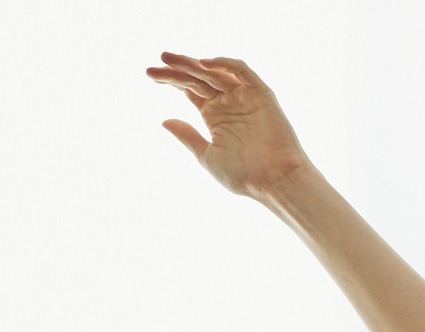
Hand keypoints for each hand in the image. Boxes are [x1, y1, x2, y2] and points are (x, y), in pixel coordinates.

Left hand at [145, 52, 311, 198]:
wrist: (274, 180)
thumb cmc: (243, 174)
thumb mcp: (207, 155)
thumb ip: (188, 136)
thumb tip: (164, 121)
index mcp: (214, 115)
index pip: (189, 89)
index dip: (171, 80)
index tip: (150, 74)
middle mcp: (228, 102)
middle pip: (198, 78)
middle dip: (177, 68)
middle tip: (158, 59)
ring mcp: (244, 96)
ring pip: (215, 72)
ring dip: (193, 64)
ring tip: (170, 59)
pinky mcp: (261, 93)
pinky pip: (242, 71)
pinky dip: (224, 64)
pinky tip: (203, 64)